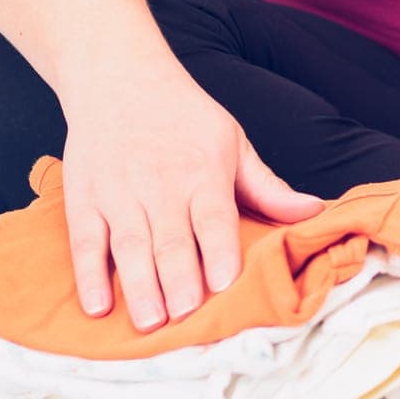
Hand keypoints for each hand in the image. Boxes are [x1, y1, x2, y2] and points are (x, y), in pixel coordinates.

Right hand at [59, 59, 324, 330]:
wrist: (119, 78)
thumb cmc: (183, 115)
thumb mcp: (233, 142)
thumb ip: (268, 186)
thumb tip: (314, 211)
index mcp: (203, 172)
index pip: (213, 217)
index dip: (217, 251)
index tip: (223, 285)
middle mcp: (160, 185)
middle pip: (171, 239)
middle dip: (179, 280)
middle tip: (187, 317)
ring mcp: (119, 193)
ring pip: (129, 246)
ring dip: (139, 286)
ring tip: (151, 321)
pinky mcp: (84, 199)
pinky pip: (86, 242)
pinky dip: (89, 275)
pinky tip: (97, 305)